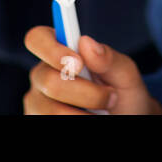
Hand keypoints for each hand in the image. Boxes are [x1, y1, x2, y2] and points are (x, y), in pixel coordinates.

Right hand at [23, 25, 161, 113]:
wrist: (124, 118)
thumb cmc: (121, 94)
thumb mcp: (124, 75)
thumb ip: (109, 58)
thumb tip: (86, 41)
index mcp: (58, 53)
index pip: (37, 38)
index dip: (53, 49)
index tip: (79, 64)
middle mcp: (42, 76)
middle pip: (48, 80)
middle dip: (86, 93)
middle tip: (110, 97)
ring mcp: (37, 103)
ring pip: (52, 110)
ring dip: (85, 115)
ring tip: (101, 112)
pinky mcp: (38, 121)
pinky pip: (53, 123)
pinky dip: (79, 122)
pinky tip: (88, 118)